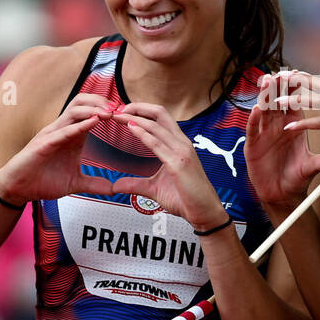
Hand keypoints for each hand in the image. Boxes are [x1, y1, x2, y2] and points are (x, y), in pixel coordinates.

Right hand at [0, 93, 115, 203]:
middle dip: (102, 102)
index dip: (108, 110)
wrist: (18, 189)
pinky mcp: (43, 144)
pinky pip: (63, 130)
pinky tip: (93, 122)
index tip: (126, 115)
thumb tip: (115, 190)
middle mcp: (63, 129)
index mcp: (72, 135)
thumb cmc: (43, 181)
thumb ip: (95, 184)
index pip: (91, 112)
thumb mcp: (75, 183)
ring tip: (110, 113)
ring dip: (93, 109)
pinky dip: (79, 125)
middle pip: (83, 102)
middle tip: (120, 109)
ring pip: (74, 110)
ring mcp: (52, 134)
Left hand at [108, 102, 228, 230]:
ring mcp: (182, 151)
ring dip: (135, 118)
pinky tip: (130, 128)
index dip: (141, 111)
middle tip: (118, 109)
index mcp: (178, 144)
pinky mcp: (179, 163)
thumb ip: (136, 184)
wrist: (204, 212)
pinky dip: (142, 133)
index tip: (123, 113)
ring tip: (118, 115)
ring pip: (156, 125)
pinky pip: (157, 144)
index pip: (160, 118)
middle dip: (137, 107)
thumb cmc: (185, 198)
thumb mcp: (154, 188)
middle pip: (159, 113)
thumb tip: (116, 185)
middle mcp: (181, 143)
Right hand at [247, 74, 319, 211]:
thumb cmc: (295, 177)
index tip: (298, 73)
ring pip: (263, 111)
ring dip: (265, 96)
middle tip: (280, 72)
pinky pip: (252, 130)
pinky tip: (256, 110)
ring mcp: (263, 135)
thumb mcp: (312, 167)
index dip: (294, 88)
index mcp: (292, 126)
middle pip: (276, 101)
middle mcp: (276, 127)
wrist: (281, 194)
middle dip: (277, 86)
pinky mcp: (253, 146)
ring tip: (267, 83)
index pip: (293, 102)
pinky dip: (254, 120)